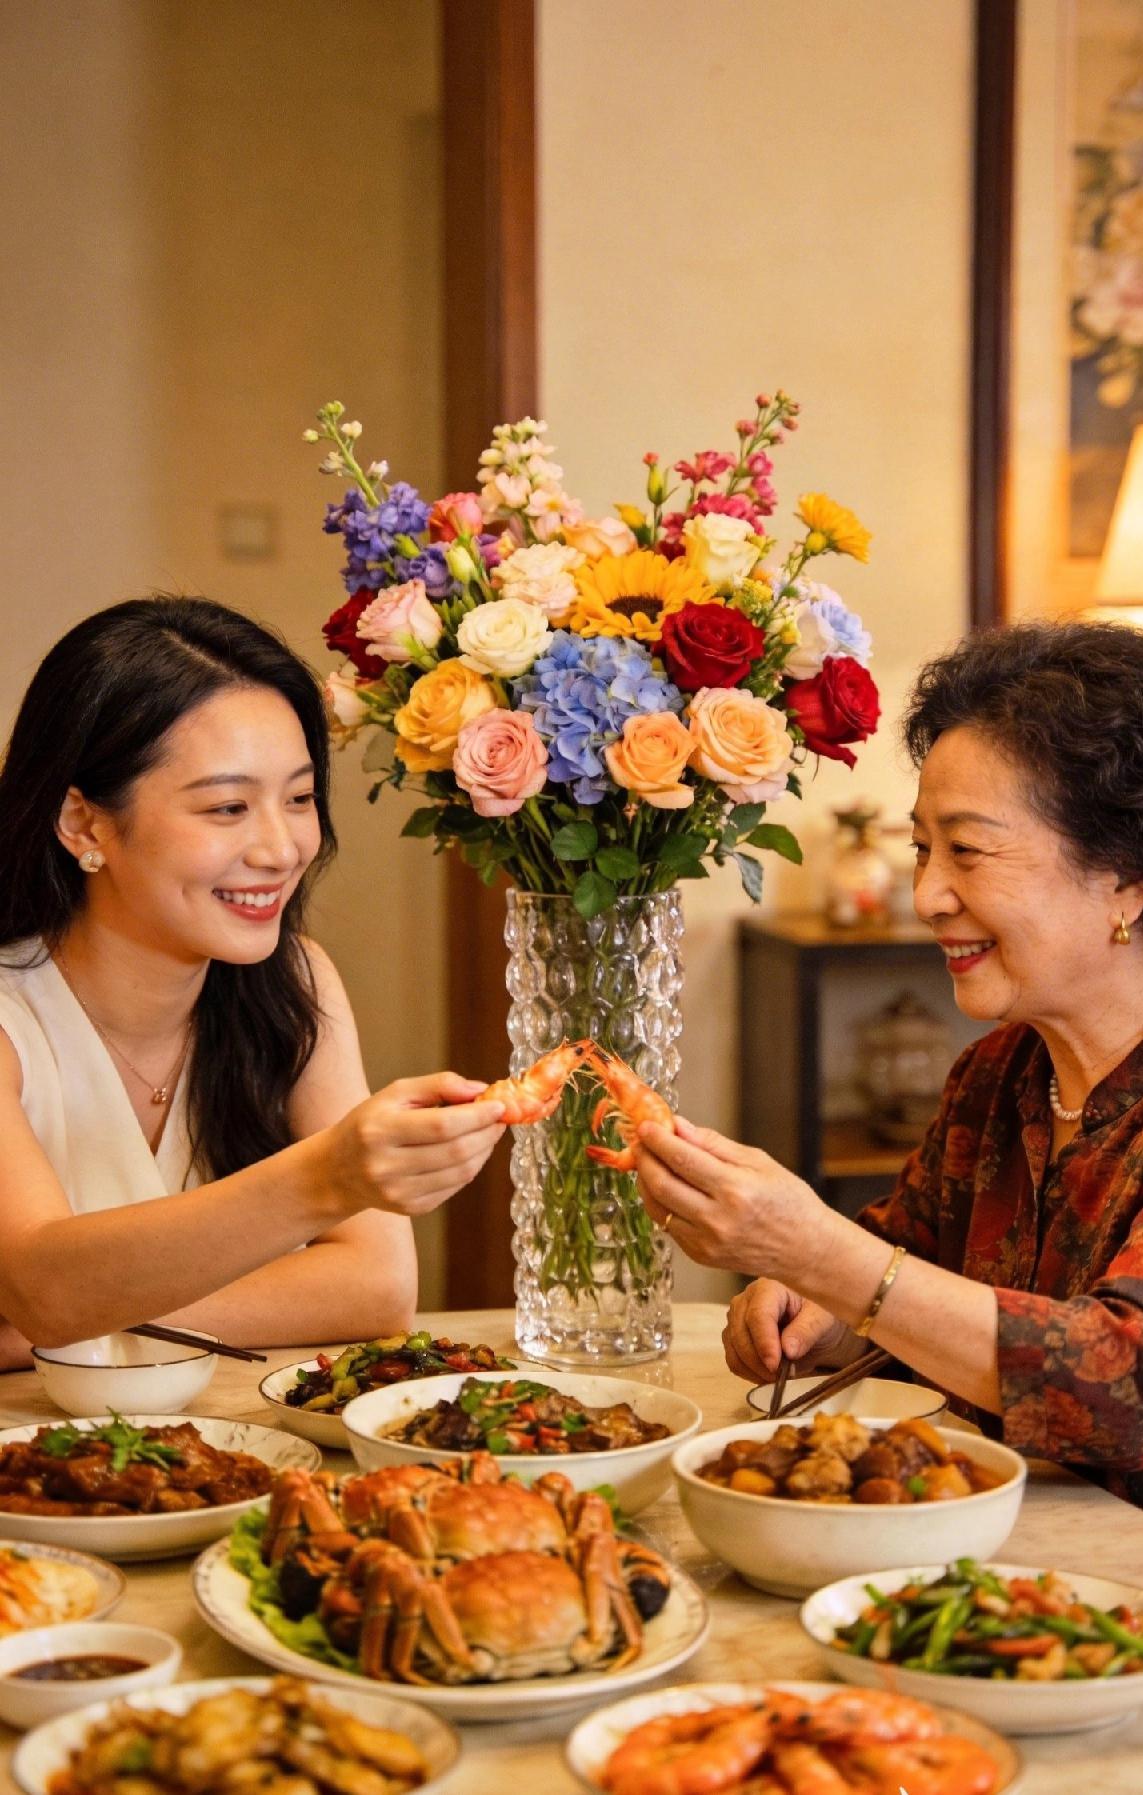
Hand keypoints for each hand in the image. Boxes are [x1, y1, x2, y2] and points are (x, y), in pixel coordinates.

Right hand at [326, 1072, 504, 1216]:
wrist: (338, 1170)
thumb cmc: (371, 1123)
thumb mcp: (395, 1093)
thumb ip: (438, 1085)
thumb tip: (480, 1090)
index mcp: (379, 1131)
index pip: (441, 1126)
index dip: (477, 1116)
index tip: (500, 1105)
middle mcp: (386, 1166)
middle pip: (455, 1151)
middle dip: (487, 1133)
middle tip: (500, 1118)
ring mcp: (398, 1193)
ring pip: (461, 1172)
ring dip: (484, 1150)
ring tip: (488, 1132)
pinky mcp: (410, 1209)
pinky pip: (454, 1187)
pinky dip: (470, 1167)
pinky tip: (469, 1151)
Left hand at [634, 1115, 837, 1282]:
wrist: (805, 1250)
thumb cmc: (788, 1201)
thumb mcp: (759, 1162)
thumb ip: (714, 1144)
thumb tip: (679, 1126)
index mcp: (735, 1190)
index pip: (683, 1159)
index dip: (658, 1139)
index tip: (646, 1125)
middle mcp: (717, 1219)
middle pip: (662, 1183)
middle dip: (645, 1158)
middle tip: (640, 1141)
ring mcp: (707, 1242)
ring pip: (657, 1207)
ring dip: (646, 1181)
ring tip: (647, 1161)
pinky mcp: (701, 1256)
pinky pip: (668, 1224)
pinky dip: (659, 1203)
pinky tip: (663, 1187)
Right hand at [723, 1279, 845, 1382]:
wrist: (815, 1325)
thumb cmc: (819, 1315)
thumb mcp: (822, 1319)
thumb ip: (806, 1331)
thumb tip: (788, 1349)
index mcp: (768, 1288)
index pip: (758, 1315)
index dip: (764, 1342)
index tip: (775, 1365)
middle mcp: (745, 1300)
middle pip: (740, 1334)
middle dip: (759, 1361)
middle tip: (781, 1376)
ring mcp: (736, 1319)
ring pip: (734, 1350)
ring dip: (754, 1370)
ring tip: (778, 1376)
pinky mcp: (733, 1337)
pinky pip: (733, 1360)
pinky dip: (749, 1373)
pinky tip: (767, 1375)